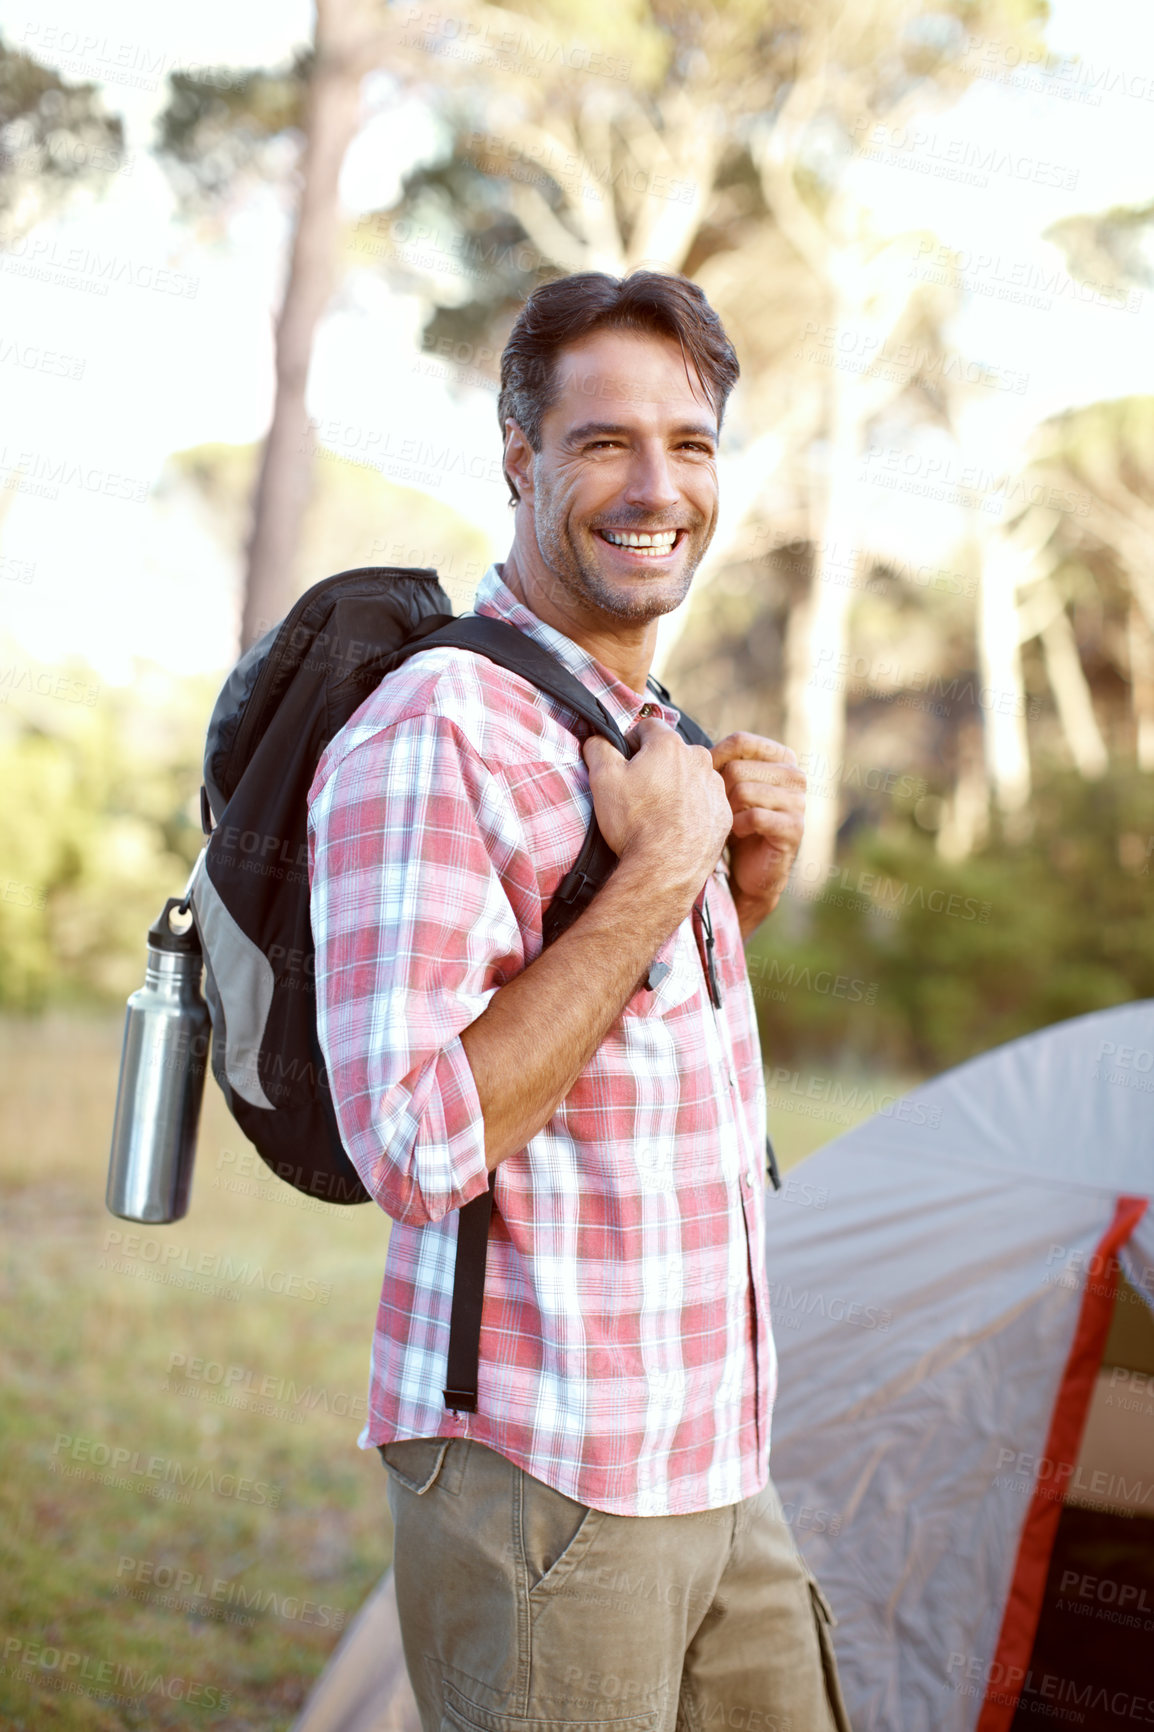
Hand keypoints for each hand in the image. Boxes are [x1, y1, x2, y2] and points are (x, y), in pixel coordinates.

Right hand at [583, 717, 731, 912]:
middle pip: (672, 752)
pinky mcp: (723, 814)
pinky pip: (706, 802)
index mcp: (669, 745)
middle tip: (639, 792)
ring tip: (658, 813)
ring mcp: (715, 788)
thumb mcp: (603, 779)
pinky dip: (692, 809)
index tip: (625, 762)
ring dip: (676, 786)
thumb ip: (599, 748)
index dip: (632, 742)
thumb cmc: (634, 823)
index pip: (648, 727)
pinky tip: (676, 826)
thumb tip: (598, 739)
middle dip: (656, 766)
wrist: (665, 868)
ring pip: (691, 777)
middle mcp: (699, 760)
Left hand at [710, 732, 805, 935]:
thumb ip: (719, 762)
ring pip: (744, 791)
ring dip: (727, 812)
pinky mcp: (795, 828)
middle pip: (738, 768)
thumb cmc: (733, 824)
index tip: (703, 781)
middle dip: (718, 792)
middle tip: (719, 811)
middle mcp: (796, 775)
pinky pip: (755, 817)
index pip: (740, 741)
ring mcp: (800, 801)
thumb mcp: (726, 787)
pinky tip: (738, 834)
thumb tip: (685, 745)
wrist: (749, 872)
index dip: (713, 760)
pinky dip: (737, 828)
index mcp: (782, 758)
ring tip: (728, 822)